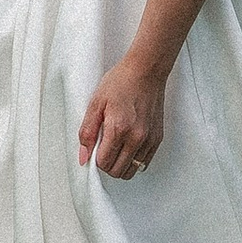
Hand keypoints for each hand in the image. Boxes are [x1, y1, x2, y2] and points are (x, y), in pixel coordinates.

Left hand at [78, 58, 167, 179]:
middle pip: (118, 171)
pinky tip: (127, 147)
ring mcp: (149, 139)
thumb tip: (83, 157)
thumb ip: (87, 132)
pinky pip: (144, 163)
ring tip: (115, 148)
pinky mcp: (157, 138)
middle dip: (107, 165)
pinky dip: (133, 161)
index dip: (95, 160)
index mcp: (118, 129)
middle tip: (103, 150)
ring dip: (120, 165)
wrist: (146, 71)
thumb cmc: (121, 82)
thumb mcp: (96, 103)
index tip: (94, 149)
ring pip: (132, 171)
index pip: (104, 164)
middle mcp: (136, 138)